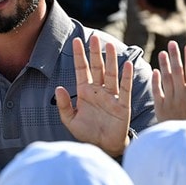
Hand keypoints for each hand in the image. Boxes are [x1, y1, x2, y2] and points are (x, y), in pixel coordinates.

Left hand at [55, 35, 133, 156]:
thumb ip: (64, 105)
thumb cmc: (87, 133)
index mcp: (85, 92)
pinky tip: (127, 65)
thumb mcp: (70, 120)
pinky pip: (125, 89)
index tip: (76, 40)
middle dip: (95, 53)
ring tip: (111, 46)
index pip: (82, 69)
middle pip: (97, 68)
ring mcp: (111, 96)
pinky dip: (126, 78)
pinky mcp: (122, 105)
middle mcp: (99, 91)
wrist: (102, 147)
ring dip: (111, 61)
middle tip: (94, 37)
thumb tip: (58, 88)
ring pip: (111, 75)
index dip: (79, 55)